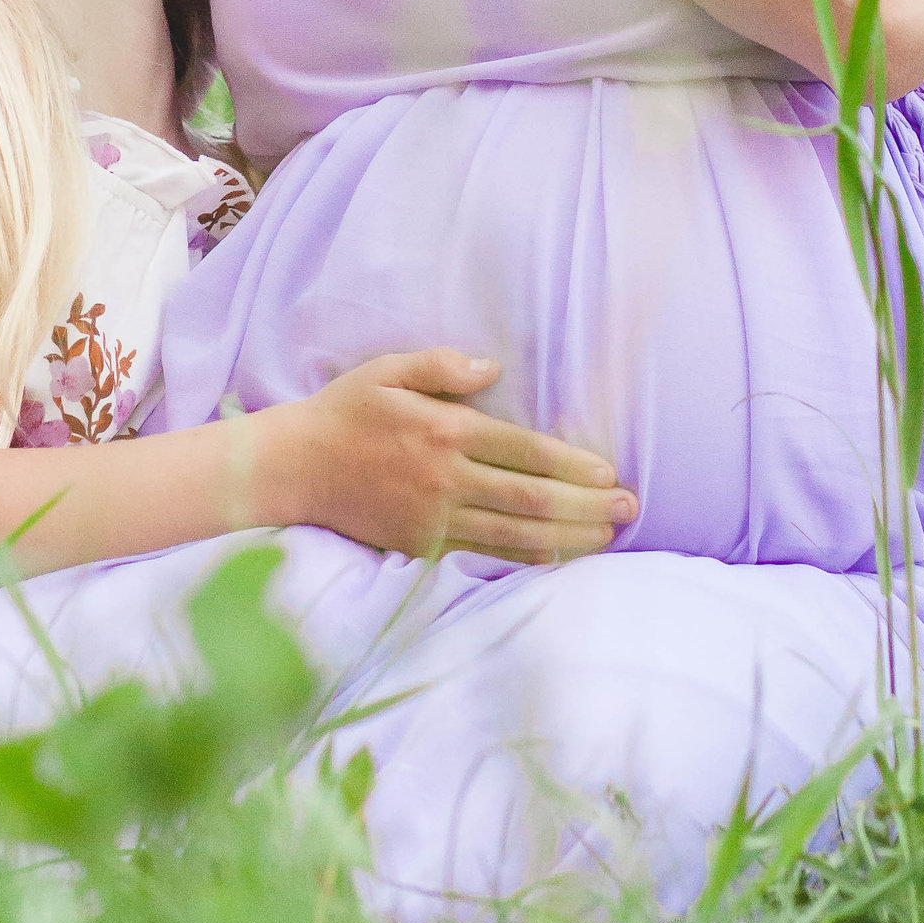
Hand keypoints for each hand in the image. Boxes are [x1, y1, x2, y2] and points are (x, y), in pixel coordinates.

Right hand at [284, 348, 638, 565]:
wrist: (292, 467)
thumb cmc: (344, 412)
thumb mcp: (387, 370)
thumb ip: (442, 365)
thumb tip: (494, 367)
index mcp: (444, 430)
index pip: (524, 450)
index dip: (573, 464)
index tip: (609, 471)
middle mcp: (445, 478)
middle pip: (532, 497)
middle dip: (587, 505)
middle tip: (630, 507)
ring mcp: (434, 518)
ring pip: (516, 533)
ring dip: (570, 536)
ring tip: (609, 536)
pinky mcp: (422, 545)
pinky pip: (485, 554)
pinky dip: (526, 557)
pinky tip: (557, 555)